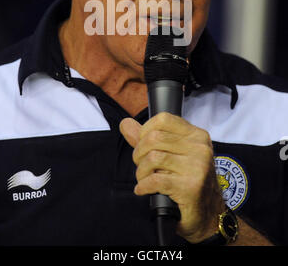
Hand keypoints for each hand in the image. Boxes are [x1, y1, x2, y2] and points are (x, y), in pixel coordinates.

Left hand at [119, 112, 225, 242]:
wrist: (207, 213)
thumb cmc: (187, 180)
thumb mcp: (171, 154)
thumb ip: (147, 138)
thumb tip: (125, 123)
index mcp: (197, 135)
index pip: (163, 119)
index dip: (145, 131)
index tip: (142, 145)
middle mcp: (200, 148)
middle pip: (154, 138)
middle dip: (139, 154)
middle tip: (141, 166)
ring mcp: (197, 167)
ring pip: (153, 158)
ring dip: (141, 172)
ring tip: (143, 179)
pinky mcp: (190, 187)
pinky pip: (155, 180)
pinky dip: (143, 186)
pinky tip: (143, 189)